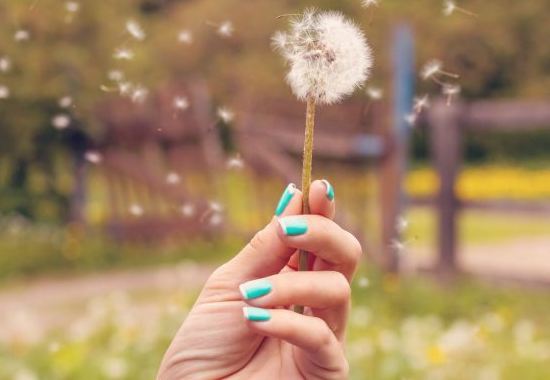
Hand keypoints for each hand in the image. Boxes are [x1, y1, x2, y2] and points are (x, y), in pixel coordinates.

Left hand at [158, 180, 360, 378]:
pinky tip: (257, 318)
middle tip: (291, 229)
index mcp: (290, 278)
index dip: (321, 211)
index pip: (317, 238)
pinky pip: (322, 335)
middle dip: (324, 233)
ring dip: (291, 285)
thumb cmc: (205, 347)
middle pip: (345, 256)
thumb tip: (292, 195)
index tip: (318, 187)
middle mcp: (312, 302)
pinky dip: (289, 321)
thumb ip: (264, 249)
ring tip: (250, 295)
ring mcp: (323, 335)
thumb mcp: (228, 286)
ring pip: (337, 289)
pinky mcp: (326, 368)